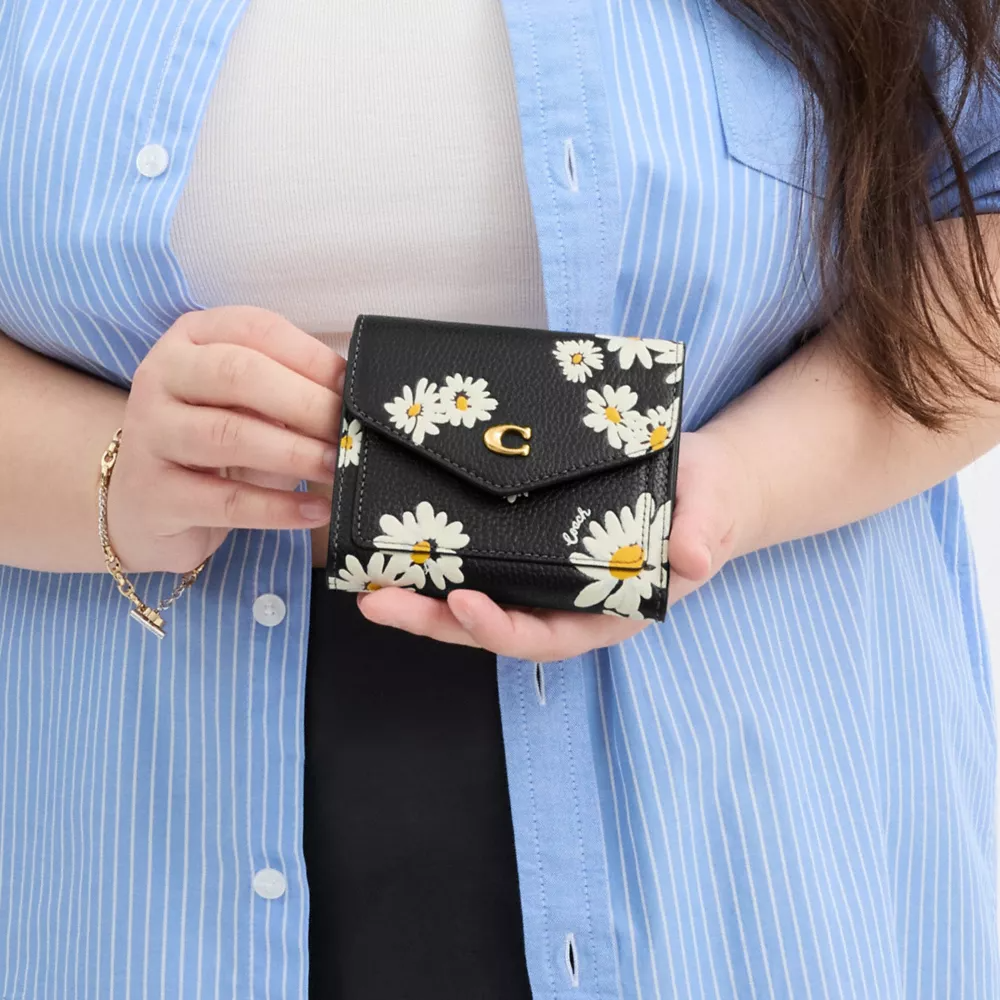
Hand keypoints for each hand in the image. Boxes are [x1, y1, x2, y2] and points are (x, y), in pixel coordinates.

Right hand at [108, 306, 345, 572]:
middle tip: (350, 428)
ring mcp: (150, 435)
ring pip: (229, 435)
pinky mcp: (154, 495)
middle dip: (305, 402)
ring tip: (338, 466)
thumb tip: (359, 398)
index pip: (254, 330)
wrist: (142, 506)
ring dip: (296, 452)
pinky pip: (226, 501)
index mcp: (191, 340)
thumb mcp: (248, 405)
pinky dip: (279, 508)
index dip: (311, 356)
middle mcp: (161, 376)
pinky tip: (317, 510)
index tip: (354, 386)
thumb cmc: (213, 445)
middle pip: (238, 375)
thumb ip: (290, 390)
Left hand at [356, 429, 761, 659]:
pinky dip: (438, 561)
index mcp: (607, 609)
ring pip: (475, 598)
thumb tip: (693, 557)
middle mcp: (567, 602)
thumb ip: (704, 534)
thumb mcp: (711, 514)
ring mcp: (543, 578)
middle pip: (492, 625)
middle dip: (433, 620)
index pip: (548, 636)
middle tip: (376, 601)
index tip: (461, 604)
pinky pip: (480, 563)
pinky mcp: (527, 547)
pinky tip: (399, 546)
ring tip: (365, 581)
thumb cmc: (706, 504)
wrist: (699, 483)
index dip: (502, 629)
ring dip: (420, 595)